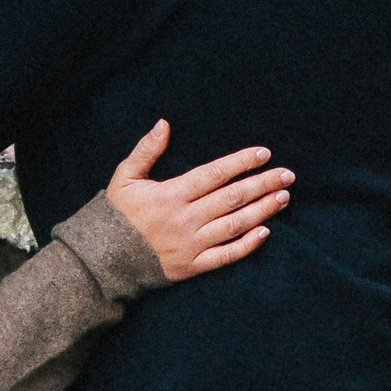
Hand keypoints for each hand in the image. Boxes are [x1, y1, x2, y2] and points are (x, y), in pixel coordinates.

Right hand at [104, 122, 292, 280]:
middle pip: (232, 198)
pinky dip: (247, 245)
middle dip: (262, 184)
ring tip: (283, 197)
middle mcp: (185, 219)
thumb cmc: (116, 214)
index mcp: (171, 195)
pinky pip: (225, 256)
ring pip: (234, 225)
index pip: (214, 174)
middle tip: (287, 175)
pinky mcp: (192, 266)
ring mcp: (191, 244)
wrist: (103, 259)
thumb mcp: (124, 177)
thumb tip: (163, 124)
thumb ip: (146, 150)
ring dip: (262, 210)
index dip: (241, 162)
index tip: (263, 154)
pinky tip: (265, 233)